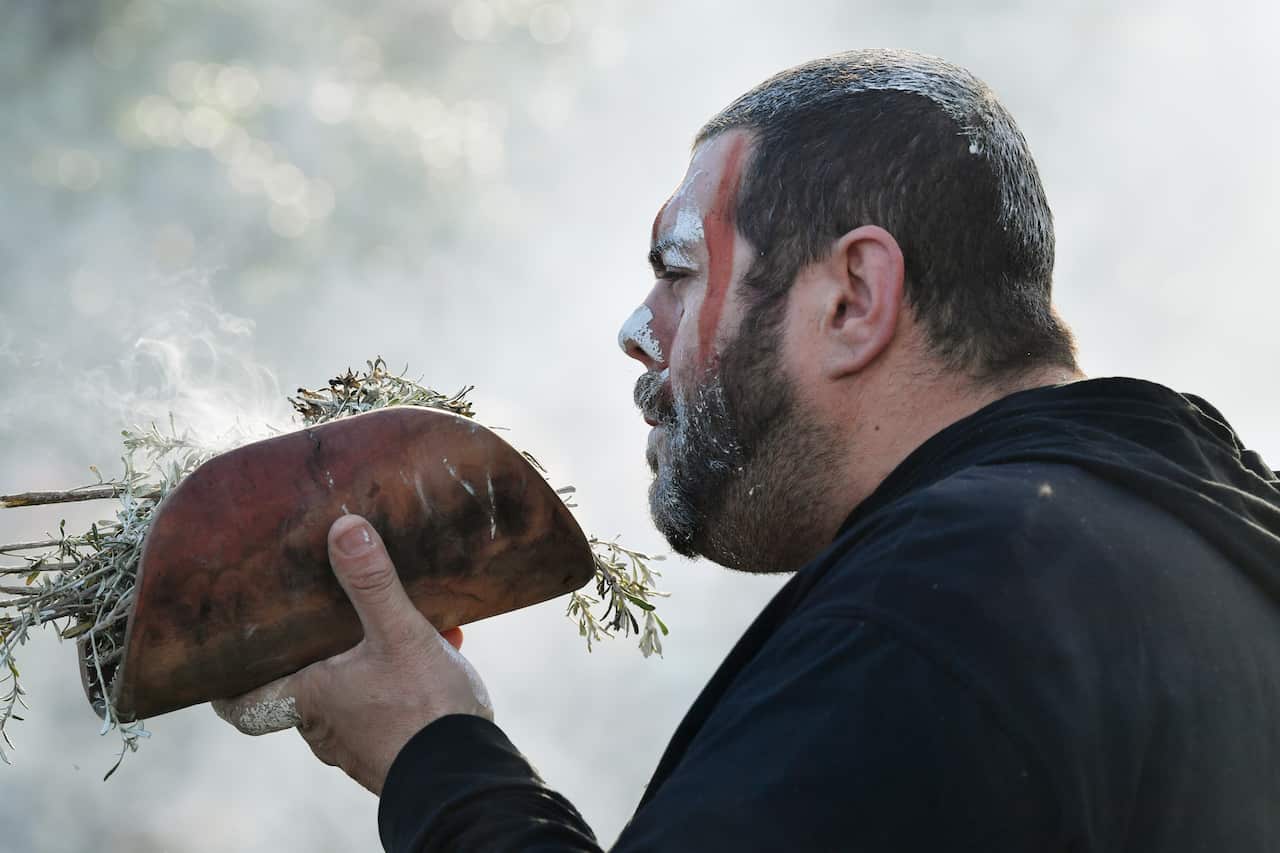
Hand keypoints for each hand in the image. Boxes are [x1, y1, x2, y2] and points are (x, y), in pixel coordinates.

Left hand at [212, 513, 493, 794]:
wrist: (465, 777)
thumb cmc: (422, 711)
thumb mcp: (399, 634)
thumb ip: (372, 583)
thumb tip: (345, 530)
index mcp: (308, 699)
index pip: (242, 703)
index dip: (228, 683)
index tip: (223, 659)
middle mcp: (323, 728)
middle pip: (302, 686)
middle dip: (322, 649)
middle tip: (333, 613)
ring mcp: (359, 744)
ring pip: (351, 692)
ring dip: (373, 659)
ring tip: (407, 625)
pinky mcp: (394, 751)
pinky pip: (390, 707)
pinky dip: (406, 679)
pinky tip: (446, 649)